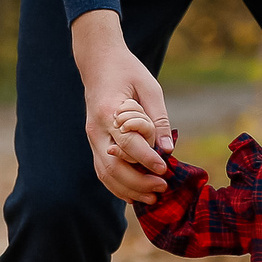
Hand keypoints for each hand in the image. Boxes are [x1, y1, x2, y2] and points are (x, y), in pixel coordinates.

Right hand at [72, 10, 172, 202]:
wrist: (99, 63)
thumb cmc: (127, 71)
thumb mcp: (150, 88)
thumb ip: (159, 119)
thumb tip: (168, 149)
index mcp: (109, 111)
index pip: (127, 143)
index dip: (146, 159)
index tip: (165, 169)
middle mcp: (96, 128)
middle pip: (113, 165)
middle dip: (139, 182)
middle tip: (163, 187)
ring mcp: (92, 137)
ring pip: (105, 173)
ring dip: (128, 189)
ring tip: (152, 197)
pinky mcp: (94, 142)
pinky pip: (102, 170)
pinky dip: (117, 186)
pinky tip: (134, 195)